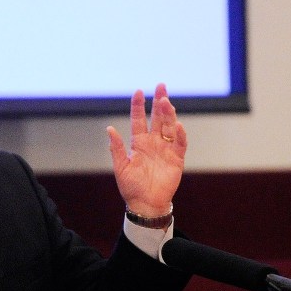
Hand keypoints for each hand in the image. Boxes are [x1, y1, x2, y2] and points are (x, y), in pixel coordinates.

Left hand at [106, 83, 186, 216]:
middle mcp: (153, 142)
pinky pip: (180, 144)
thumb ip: (116, 148)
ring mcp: (166, 149)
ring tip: (166, 102)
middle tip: (161, 86)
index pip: (139, 119)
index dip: (139, 106)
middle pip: (158, 118)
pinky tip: (177, 125)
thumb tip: (109, 129)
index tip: (139, 91)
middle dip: (159, 102)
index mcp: (138, 142)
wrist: (145, 203)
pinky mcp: (177, 159)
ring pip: (169, 127)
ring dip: (169, 114)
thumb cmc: (131, 186)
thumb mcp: (121, 167)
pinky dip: (180, 135)